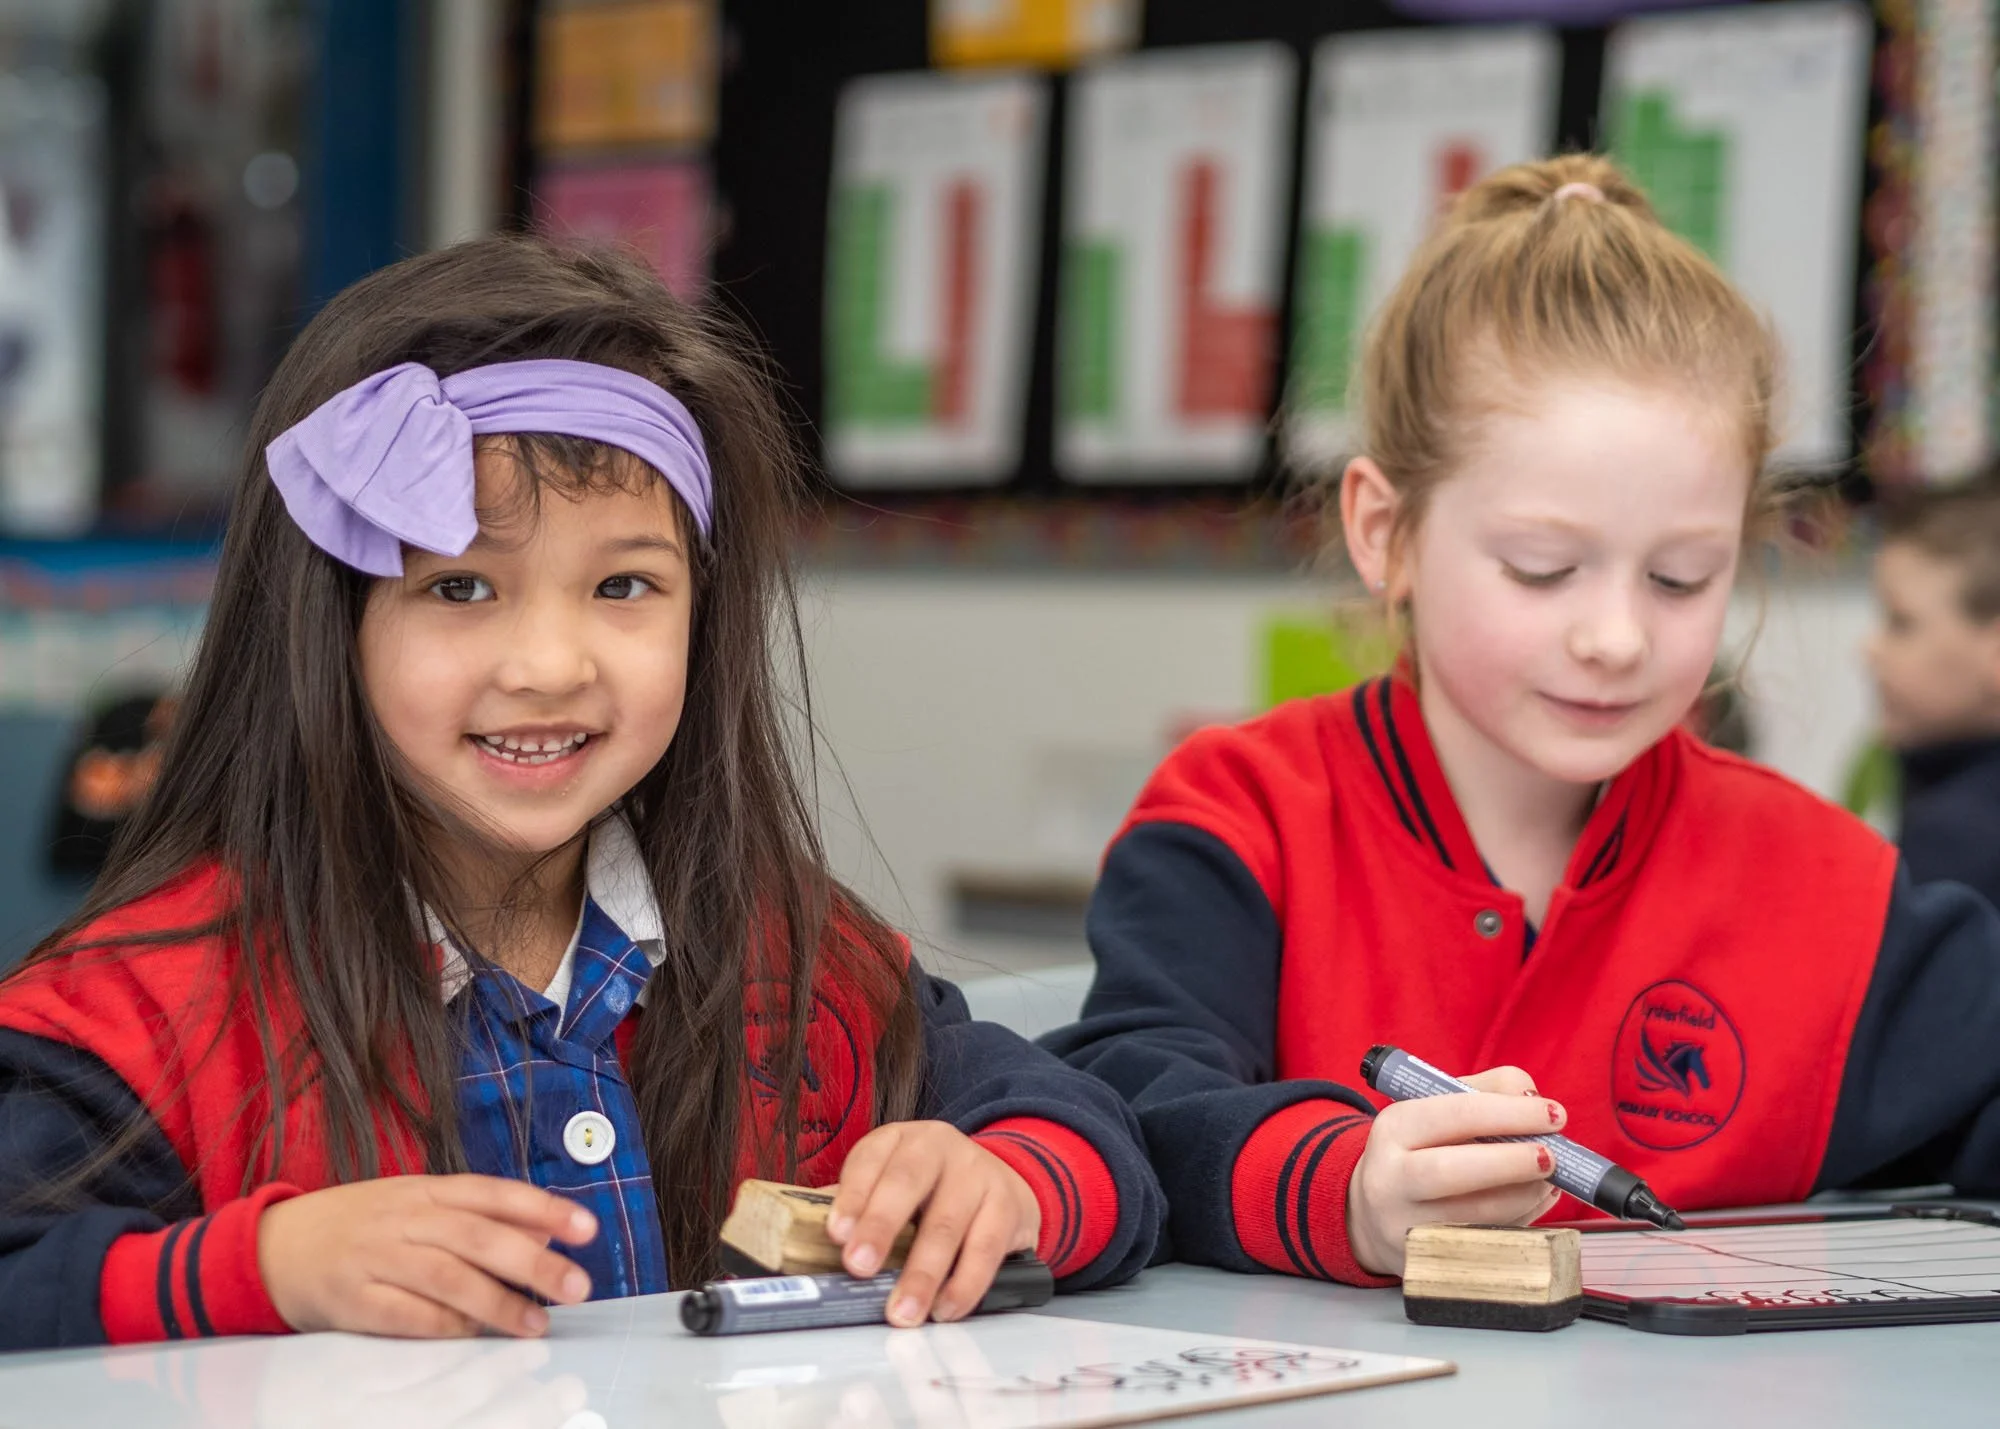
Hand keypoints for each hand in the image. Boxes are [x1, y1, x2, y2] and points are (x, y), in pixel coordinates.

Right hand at [258, 1174, 598, 1337]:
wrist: (272, 1247)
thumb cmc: (360, 1226)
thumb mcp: (415, 1206)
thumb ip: (475, 1219)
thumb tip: (543, 1239)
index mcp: (424, 1189)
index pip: (494, 1193)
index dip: (543, 1209)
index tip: (588, 1229)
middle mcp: (403, 1217)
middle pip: (477, 1236)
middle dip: (533, 1262)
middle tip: (577, 1285)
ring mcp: (375, 1257)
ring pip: (446, 1276)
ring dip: (497, 1303)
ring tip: (536, 1323)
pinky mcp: (350, 1299)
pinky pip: (405, 1315)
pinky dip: (444, 1327)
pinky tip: (474, 1338)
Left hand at [824, 1121, 1039, 1326]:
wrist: (1004, 1181)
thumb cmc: (933, 1191)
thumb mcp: (894, 1185)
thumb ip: (860, 1210)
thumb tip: (808, 1252)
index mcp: (900, 1140)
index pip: (870, 1160)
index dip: (851, 1196)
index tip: (835, 1232)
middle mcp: (939, 1147)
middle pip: (906, 1183)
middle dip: (880, 1226)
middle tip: (858, 1267)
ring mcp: (977, 1173)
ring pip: (947, 1223)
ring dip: (922, 1273)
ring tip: (902, 1311)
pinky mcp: (1008, 1205)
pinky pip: (985, 1249)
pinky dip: (964, 1284)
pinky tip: (945, 1307)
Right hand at [1346, 1065, 1563, 1276]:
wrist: (1374, 1213)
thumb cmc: (1421, 1151)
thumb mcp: (1439, 1109)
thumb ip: (1489, 1091)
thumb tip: (1533, 1100)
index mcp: (1395, 1129)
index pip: (1456, 1115)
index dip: (1512, 1114)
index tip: (1555, 1115)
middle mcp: (1390, 1179)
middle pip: (1452, 1171)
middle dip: (1513, 1162)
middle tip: (1553, 1157)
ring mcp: (1406, 1226)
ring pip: (1475, 1216)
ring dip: (1525, 1196)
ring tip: (1549, 1181)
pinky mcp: (1427, 1262)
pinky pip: (1486, 1243)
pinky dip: (1520, 1221)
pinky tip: (1531, 1202)